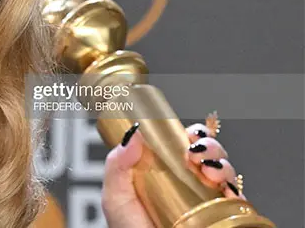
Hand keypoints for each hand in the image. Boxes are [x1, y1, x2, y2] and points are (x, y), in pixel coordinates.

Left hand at [100, 122, 245, 227]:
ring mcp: (204, 199)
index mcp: (161, 171)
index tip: (188, 134)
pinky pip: (236, 199)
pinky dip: (234, 189)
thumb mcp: (115, 197)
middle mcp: (186, 182)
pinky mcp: (220, 217)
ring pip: (223, 171)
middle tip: (197, 151)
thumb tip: (134, 133)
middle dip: (209, 145)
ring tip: (209, 171)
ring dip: (221, 164)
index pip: (180, 143)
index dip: (189, 134)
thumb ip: (117, 165)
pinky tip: (224, 189)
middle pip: (207, 153)